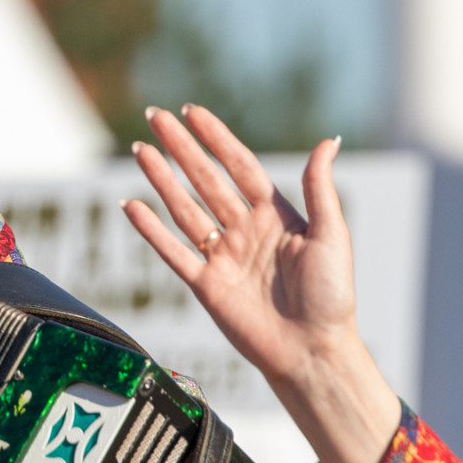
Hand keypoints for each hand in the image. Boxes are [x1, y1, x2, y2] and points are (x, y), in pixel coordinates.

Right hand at [122, 106, 400, 462]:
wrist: (313, 350)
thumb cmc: (332, 296)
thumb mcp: (332, 234)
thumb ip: (320, 188)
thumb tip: (329, 140)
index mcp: (275, 215)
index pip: (238, 166)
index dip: (216, 138)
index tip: (192, 112)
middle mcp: (245, 231)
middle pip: (204, 179)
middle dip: (180, 148)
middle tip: (155, 117)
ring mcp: (222, 257)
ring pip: (184, 209)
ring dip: (161, 178)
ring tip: (140, 150)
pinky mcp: (206, 286)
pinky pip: (173, 252)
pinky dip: (151, 230)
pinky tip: (131, 206)